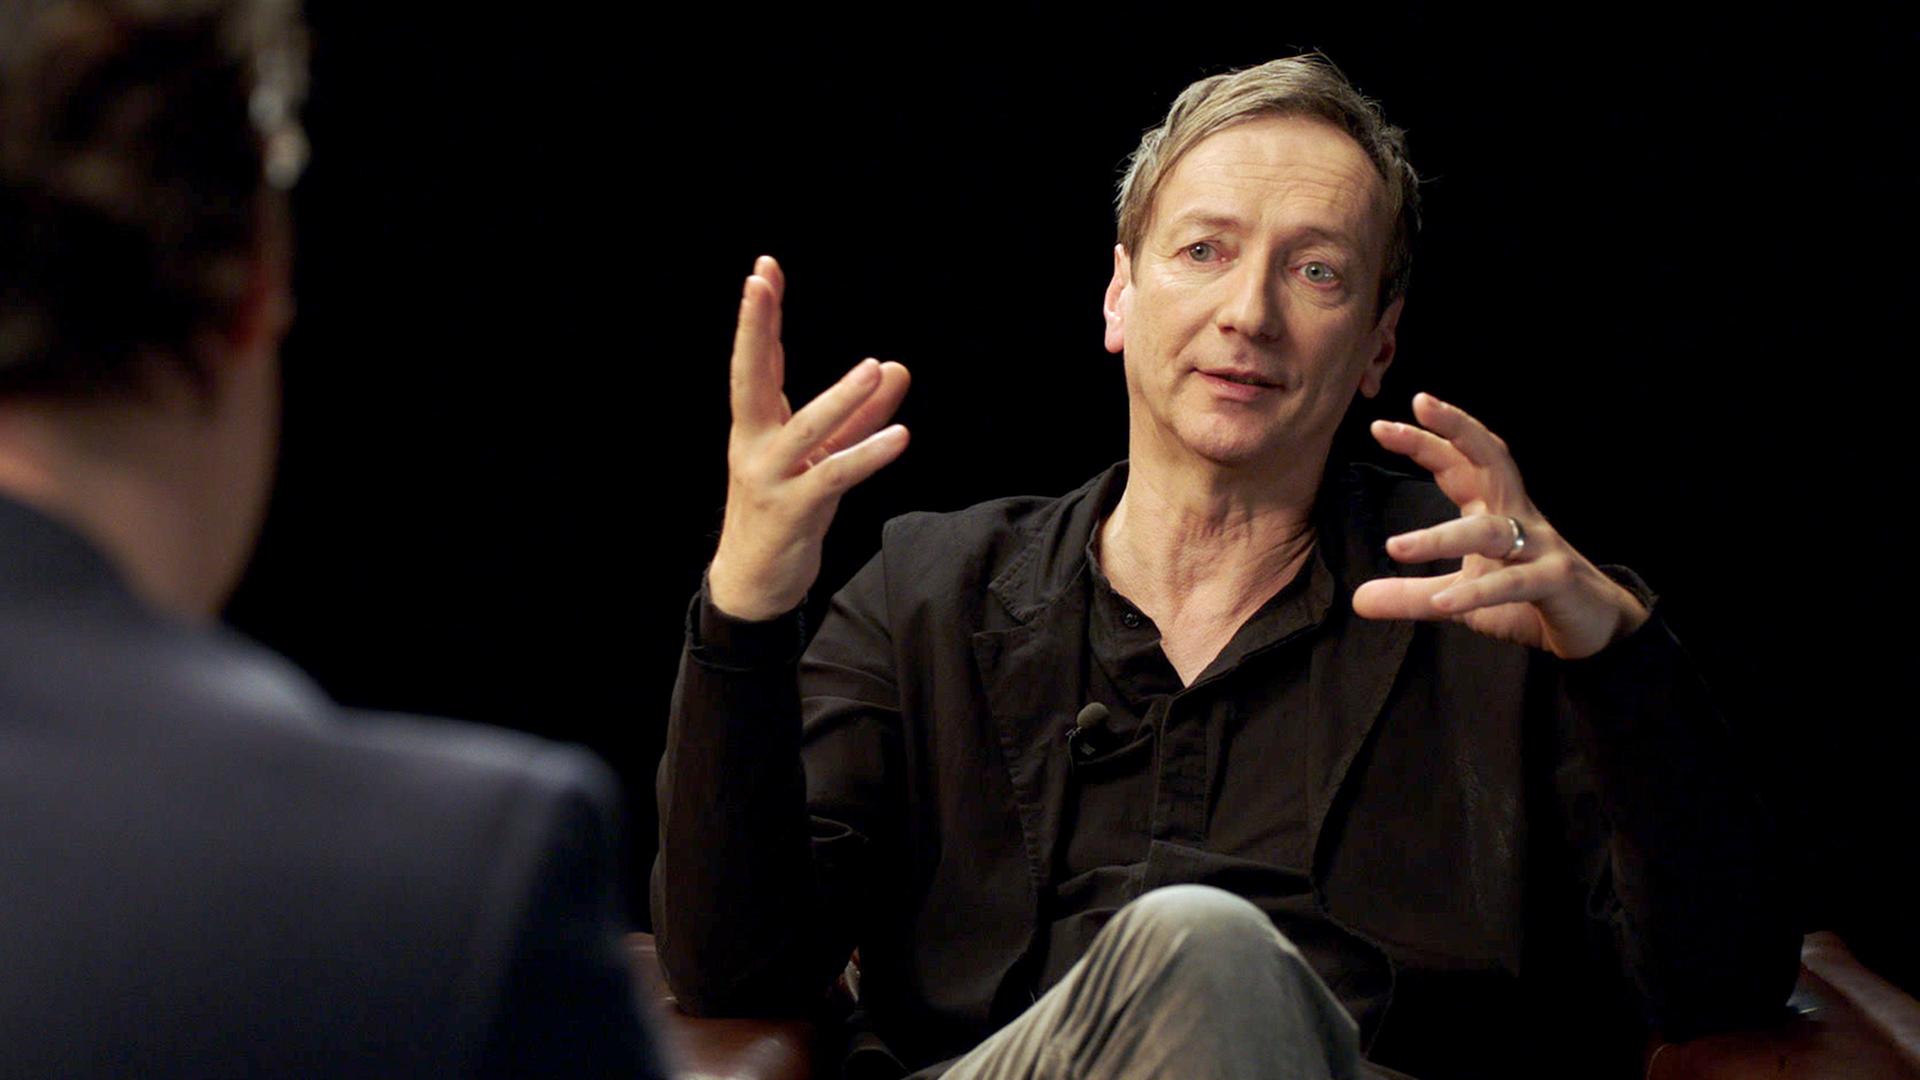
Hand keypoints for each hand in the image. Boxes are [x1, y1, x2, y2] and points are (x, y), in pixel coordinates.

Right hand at [707, 256, 910, 620]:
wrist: (753, 583)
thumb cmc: (785, 513)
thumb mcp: (824, 457)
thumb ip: (861, 415)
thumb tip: (896, 368)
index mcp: (755, 426)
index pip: (758, 360)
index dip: (761, 317)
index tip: (763, 271)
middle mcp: (755, 444)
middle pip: (751, 376)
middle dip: (756, 328)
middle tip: (761, 282)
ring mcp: (770, 478)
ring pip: (806, 430)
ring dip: (840, 398)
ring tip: (873, 367)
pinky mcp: (794, 511)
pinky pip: (834, 477)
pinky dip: (867, 456)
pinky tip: (900, 438)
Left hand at [1350, 392, 1647, 658]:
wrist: (1593, 628)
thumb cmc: (1526, 600)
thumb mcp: (1458, 597)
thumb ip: (1412, 595)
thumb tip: (1358, 600)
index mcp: (1495, 509)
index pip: (1460, 463)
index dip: (1426, 440)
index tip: (1381, 424)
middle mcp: (1517, 517)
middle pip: (1492, 459)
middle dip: (1458, 429)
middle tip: (1418, 407)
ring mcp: (1540, 547)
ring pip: (1490, 532)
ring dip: (1442, 538)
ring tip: (1395, 548)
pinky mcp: (1555, 582)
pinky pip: (1513, 583)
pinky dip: (1477, 592)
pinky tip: (1443, 602)